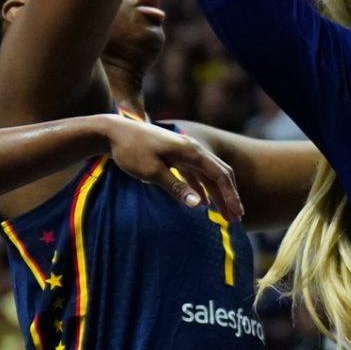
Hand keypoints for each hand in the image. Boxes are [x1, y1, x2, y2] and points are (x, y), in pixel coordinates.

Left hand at [100, 116, 243, 218]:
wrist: (114, 132)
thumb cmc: (131, 151)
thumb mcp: (152, 172)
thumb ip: (177, 188)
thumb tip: (199, 206)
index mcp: (191, 152)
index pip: (219, 175)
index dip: (230, 196)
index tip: (236, 214)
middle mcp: (192, 149)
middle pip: (220, 173)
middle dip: (229, 195)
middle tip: (237, 217)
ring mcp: (184, 151)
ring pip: (209, 174)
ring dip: (218, 193)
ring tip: (225, 212)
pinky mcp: (175, 155)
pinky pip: (196, 173)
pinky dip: (203, 188)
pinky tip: (203, 202)